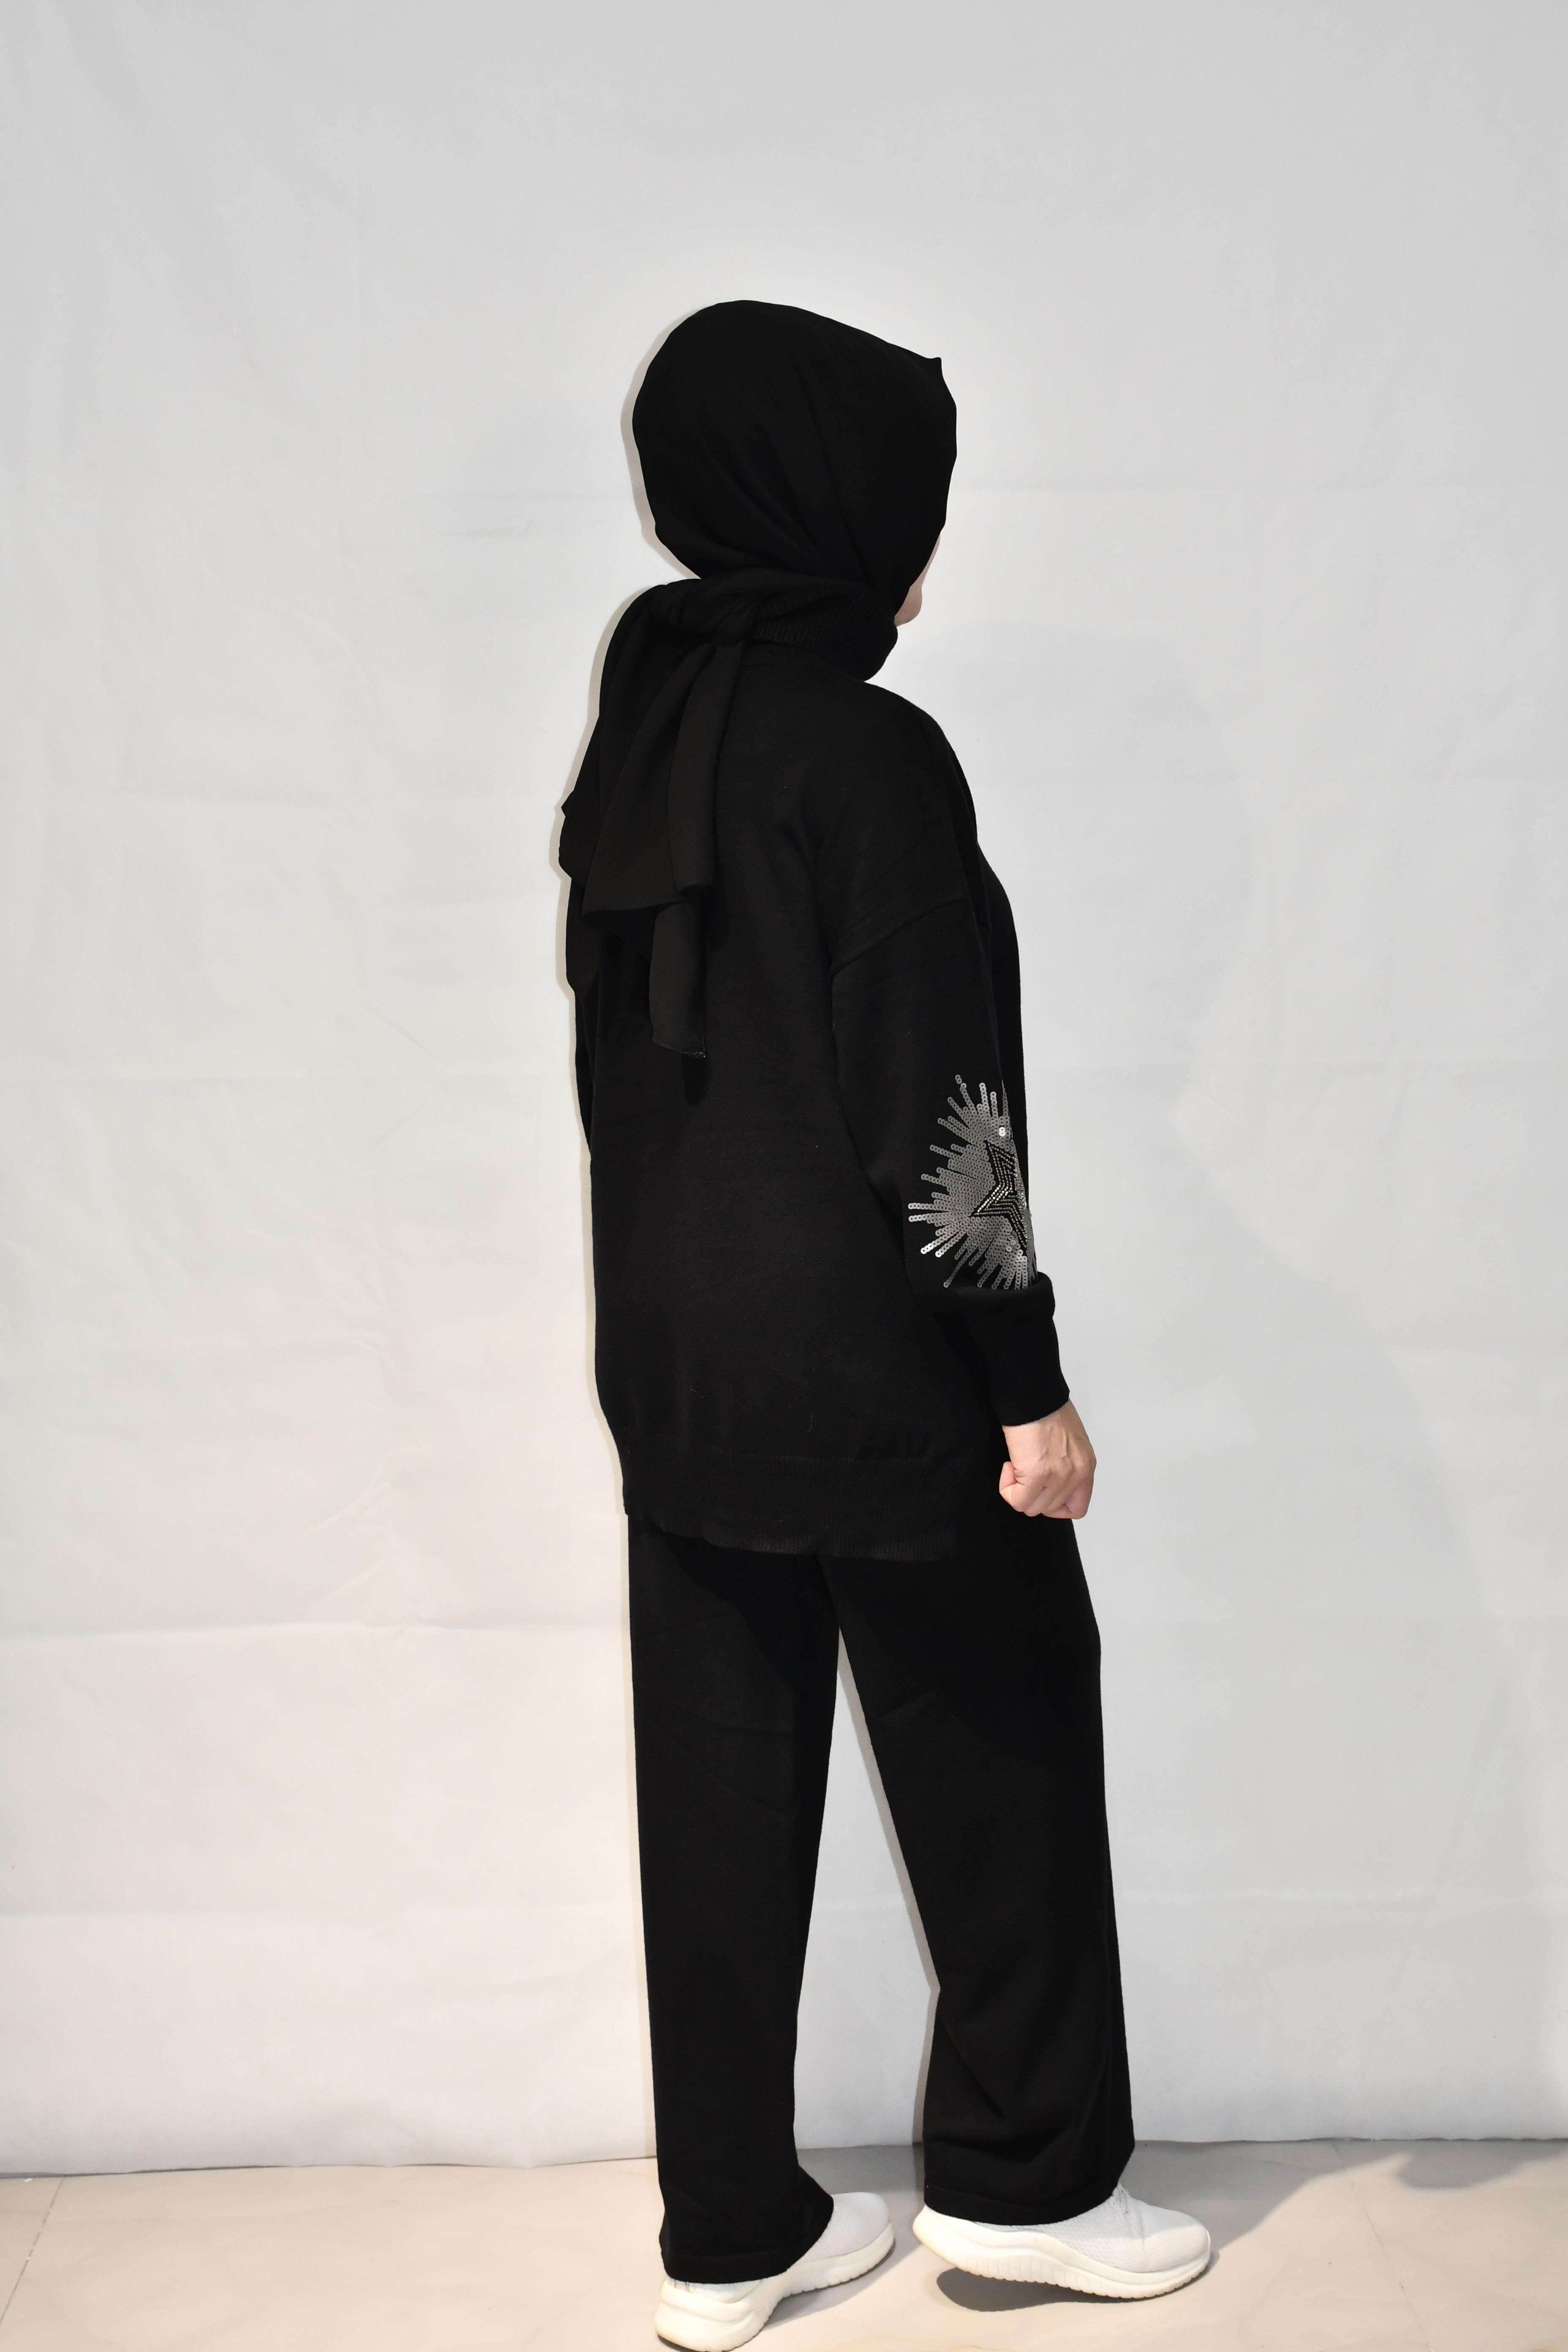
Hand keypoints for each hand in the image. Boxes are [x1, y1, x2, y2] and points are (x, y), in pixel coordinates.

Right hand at [998, 1400, 1095, 1518]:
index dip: (1054, 1504)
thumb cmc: (1045, 1409)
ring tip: (1015, 1465)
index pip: (1077, 1507)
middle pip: (1049, 1508)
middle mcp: (1077, 1474)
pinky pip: (1018, 1501)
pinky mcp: (1036, 1474)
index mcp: (1086, 1466)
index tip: (1041, 1488)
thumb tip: (1047, 1479)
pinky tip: (1008, 1466)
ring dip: (1018, 1490)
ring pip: (1032, 1507)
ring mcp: (1058, 1476)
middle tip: (1022, 1469)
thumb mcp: (1068, 1441)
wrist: (1032, 1394)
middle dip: (1031, 1493)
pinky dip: (1007, 1488)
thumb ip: (1065, 1463)